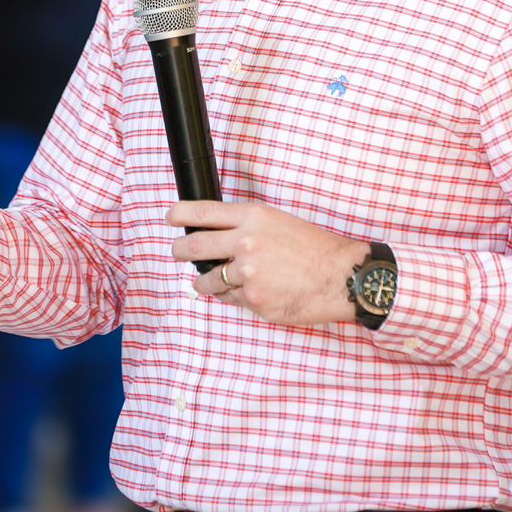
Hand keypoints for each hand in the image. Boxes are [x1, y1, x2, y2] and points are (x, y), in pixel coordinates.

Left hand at [168, 201, 366, 326]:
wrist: (341, 276)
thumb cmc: (314, 248)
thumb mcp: (278, 222)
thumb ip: (245, 226)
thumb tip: (215, 235)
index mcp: (252, 217)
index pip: (202, 212)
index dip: (179, 215)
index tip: (171, 219)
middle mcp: (245, 242)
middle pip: (193, 246)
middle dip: (179, 251)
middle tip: (178, 253)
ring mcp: (247, 273)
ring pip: (206, 280)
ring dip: (204, 282)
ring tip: (214, 281)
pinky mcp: (252, 299)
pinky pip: (228, 299)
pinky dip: (231, 297)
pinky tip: (247, 291)